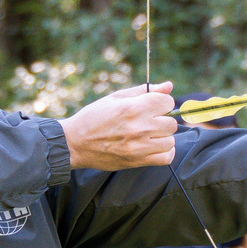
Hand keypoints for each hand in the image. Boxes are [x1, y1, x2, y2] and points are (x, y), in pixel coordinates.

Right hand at [62, 82, 178, 170]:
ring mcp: (140, 146)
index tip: (152, 106)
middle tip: (149, 121)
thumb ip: (143, 91)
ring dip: (163, 136)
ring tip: (149, 134)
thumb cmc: (94, 117)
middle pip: (171, 122)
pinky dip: (164, 152)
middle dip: (162, 119)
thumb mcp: (115, 98)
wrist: (75, 143)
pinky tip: (154, 146)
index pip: (167, 102)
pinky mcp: (137, 161)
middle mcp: (140, 127)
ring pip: (170, 140)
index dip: (161, 103)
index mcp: (133, 108)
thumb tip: (169, 85)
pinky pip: (166, 158)